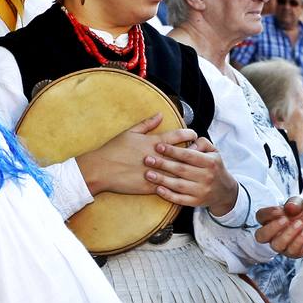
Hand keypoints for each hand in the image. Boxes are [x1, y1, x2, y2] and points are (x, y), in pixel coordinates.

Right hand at [76, 115, 196, 196]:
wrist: (101, 169)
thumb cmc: (114, 149)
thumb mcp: (130, 132)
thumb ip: (147, 124)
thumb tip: (160, 115)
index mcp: (153, 142)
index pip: (177, 136)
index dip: (189, 135)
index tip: (195, 135)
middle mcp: (157, 157)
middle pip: (182, 155)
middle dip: (193, 153)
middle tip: (201, 153)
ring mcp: (154, 173)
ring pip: (177, 173)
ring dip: (187, 171)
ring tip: (195, 170)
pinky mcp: (150, 187)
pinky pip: (167, 187)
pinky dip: (176, 187)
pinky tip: (184, 187)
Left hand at [144, 136, 239, 214]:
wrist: (224, 191)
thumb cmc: (214, 168)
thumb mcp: (213, 152)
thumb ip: (201, 143)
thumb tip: (188, 144)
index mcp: (211, 162)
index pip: (189, 155)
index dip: (173, 151)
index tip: (158, 146)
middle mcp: (207, 177)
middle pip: (181, 170)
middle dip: (163, 164)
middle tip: (147, 159)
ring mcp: (201, 191)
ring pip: (179, 185)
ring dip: (162, 180)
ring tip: (148, 174)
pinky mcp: (196, 202)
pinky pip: (180, 199)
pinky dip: (168, 195)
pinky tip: (158, 189)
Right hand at [255, 197, 302, 257]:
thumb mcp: (301, 203)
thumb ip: (294, 203)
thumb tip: (288, 206)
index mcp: (271, 219)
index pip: (260, 217)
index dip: (268, 214)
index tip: (280, 210)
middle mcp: (273, 234)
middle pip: (261, 236)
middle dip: (272, 228)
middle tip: (285, 220)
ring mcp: (282, 245)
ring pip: (276, 245)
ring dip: (288, 234)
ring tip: (300, 224)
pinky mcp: (293, 253)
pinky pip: (292, 251)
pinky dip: (299, 241)